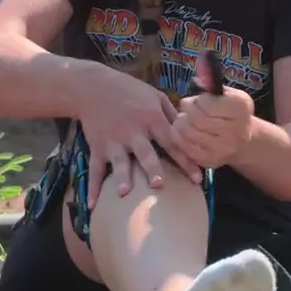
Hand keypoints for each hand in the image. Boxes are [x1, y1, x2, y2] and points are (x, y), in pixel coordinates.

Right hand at [75, 64, 201, 208]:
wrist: (92, 86)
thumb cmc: (129, 91)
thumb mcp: (155, 95)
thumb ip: (172, 114)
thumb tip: (189, 131)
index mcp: (151, 118)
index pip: (172, 142)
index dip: (185, 160)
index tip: (197, 179)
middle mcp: (133, 131)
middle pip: (145, 153)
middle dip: (152, 168)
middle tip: (159, 184)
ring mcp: (114, 141)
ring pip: (119, 161)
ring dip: (121, 176)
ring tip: (124, 193)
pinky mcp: (97, 147)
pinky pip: (94, 169)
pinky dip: (93, 187)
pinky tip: (93, 204)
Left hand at [172, 54, 254, 168]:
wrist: (245, 140)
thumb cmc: (231, 112)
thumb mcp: (226, 93)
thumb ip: (211, 81)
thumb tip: (200, 59)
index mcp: (241, 108)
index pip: (207, 103)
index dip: (197, 101)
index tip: (199, 100)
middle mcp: (236, 130)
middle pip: (196, 119)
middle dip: (186, 112)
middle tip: (187, 109)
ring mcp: (224, 148)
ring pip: (188, 133)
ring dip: (180, 124)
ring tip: (185, 120)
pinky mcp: (211, 161)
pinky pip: (186, 148)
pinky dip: (179, 138)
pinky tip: (184, 133)